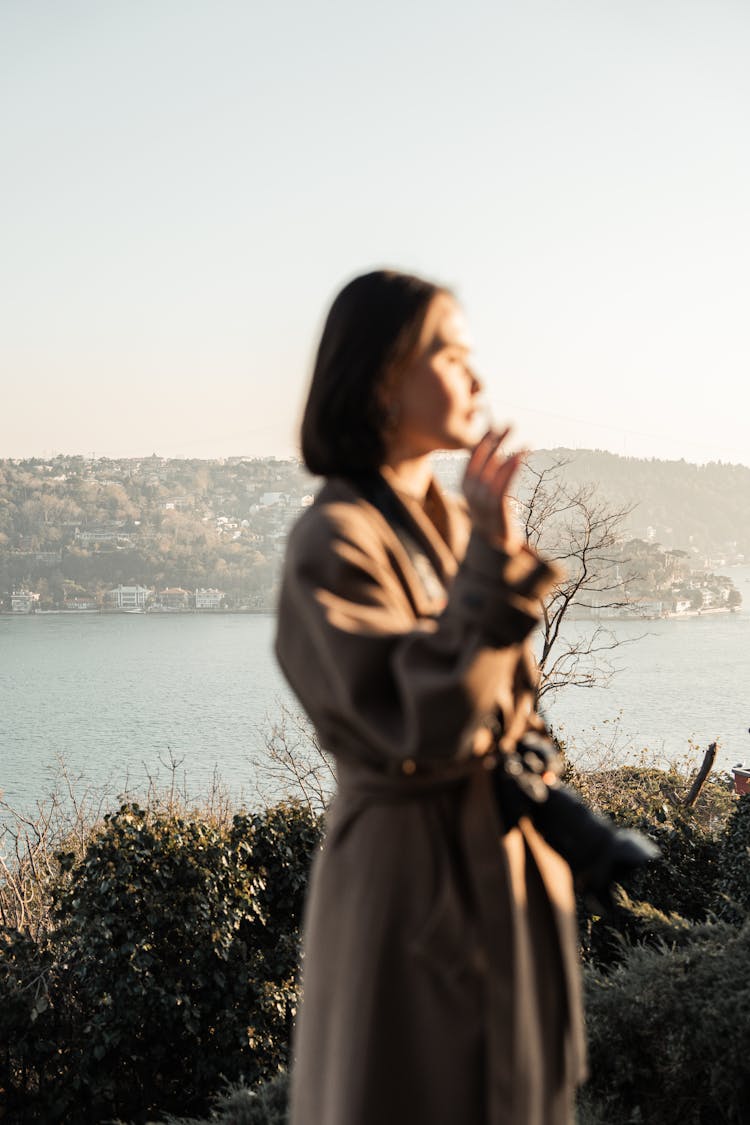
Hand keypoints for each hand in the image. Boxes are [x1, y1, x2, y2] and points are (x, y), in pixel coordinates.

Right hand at [462, 429, 524, 552]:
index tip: (496, 425)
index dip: (485, 439)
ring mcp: (481, 503)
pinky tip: (521, 457)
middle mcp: (471, 492)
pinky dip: (511, 470)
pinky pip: (502, 487)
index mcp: (465, 484)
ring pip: (494, 473)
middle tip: (511, 424)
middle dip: (497, 440)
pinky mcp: (495, 513)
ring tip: (526, 443)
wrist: (494, 548)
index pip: (474, 456)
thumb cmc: (492, 515)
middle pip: (483, 460)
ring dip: (510, 455)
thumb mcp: (486, 491)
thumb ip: (488, 472)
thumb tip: (495, 447)